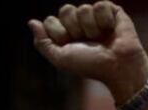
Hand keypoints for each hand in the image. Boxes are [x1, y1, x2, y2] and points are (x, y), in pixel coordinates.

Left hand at [28, 2, 147, 109]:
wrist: (116, 67)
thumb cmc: (89, 65)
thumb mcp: (61, 58)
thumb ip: (42, 43)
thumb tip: (31, 22)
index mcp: (65, 33)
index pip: (50, 20)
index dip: (59, 33)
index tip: (69, 46)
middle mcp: (79, 23)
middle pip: (65, 10)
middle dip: (74, 28)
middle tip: (86, 42)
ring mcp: (95, 16)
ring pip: (83, 8)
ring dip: (90, 28)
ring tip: (100, 39)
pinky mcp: (111, 11)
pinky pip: (100, 5)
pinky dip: (104, 21)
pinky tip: (110, 30)